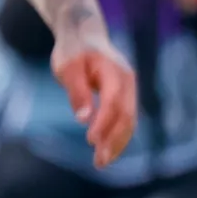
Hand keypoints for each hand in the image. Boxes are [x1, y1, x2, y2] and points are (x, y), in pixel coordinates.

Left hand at [54, 41, 137, 168]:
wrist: (84, 35)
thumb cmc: (73, 51)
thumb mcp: (67, 67)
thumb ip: (76, 91)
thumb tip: (83, 119)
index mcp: (114, 71)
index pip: (113, 101)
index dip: (104, 122)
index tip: (90, 140)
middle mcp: (127, 82)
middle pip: (126, 115)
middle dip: (114, 140)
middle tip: (99, 162)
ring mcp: (129, 89)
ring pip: (129, 120)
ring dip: (118, 142)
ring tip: (102, 162)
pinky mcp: (125, 96)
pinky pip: (125, 118)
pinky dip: (118, 135)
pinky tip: (107, 150)